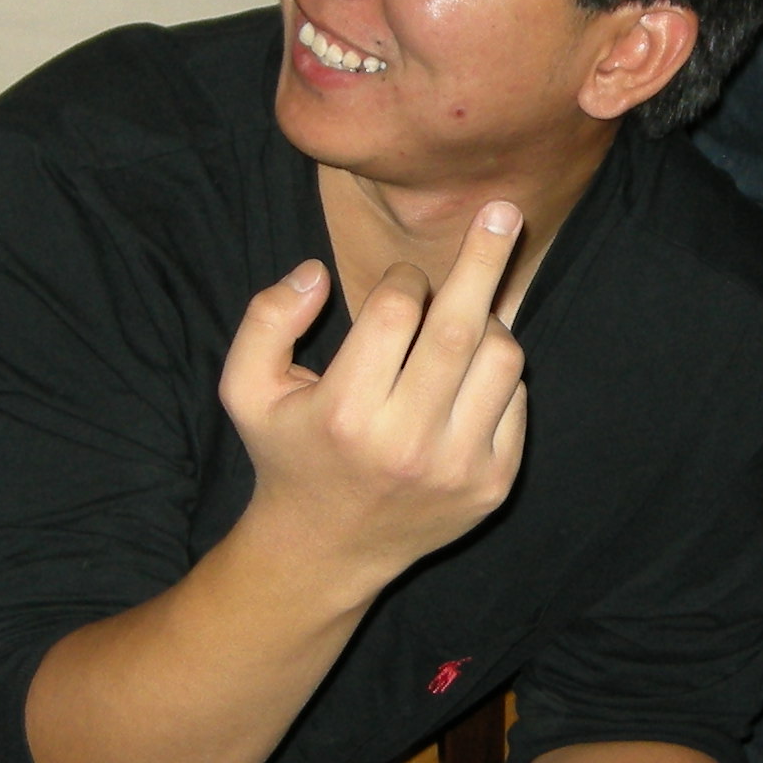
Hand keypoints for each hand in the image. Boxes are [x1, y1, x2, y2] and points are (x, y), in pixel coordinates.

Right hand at [220, 201, 529, 592]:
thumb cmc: (288, 453)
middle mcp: (405, 442)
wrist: (326, 552)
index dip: (402, 279)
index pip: (395, 310)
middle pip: (462, 325)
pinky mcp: (493, 485)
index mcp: (345, 412)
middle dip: (485, 257)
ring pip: (502, 359)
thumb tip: (315, 273)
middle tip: (504, 210)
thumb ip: (265, 320)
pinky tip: (468, 377)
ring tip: (462, 323)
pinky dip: (498, 375)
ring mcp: (457, 467)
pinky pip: (517, 400)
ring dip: (487, 323)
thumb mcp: (246, 389)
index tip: (400, 282)